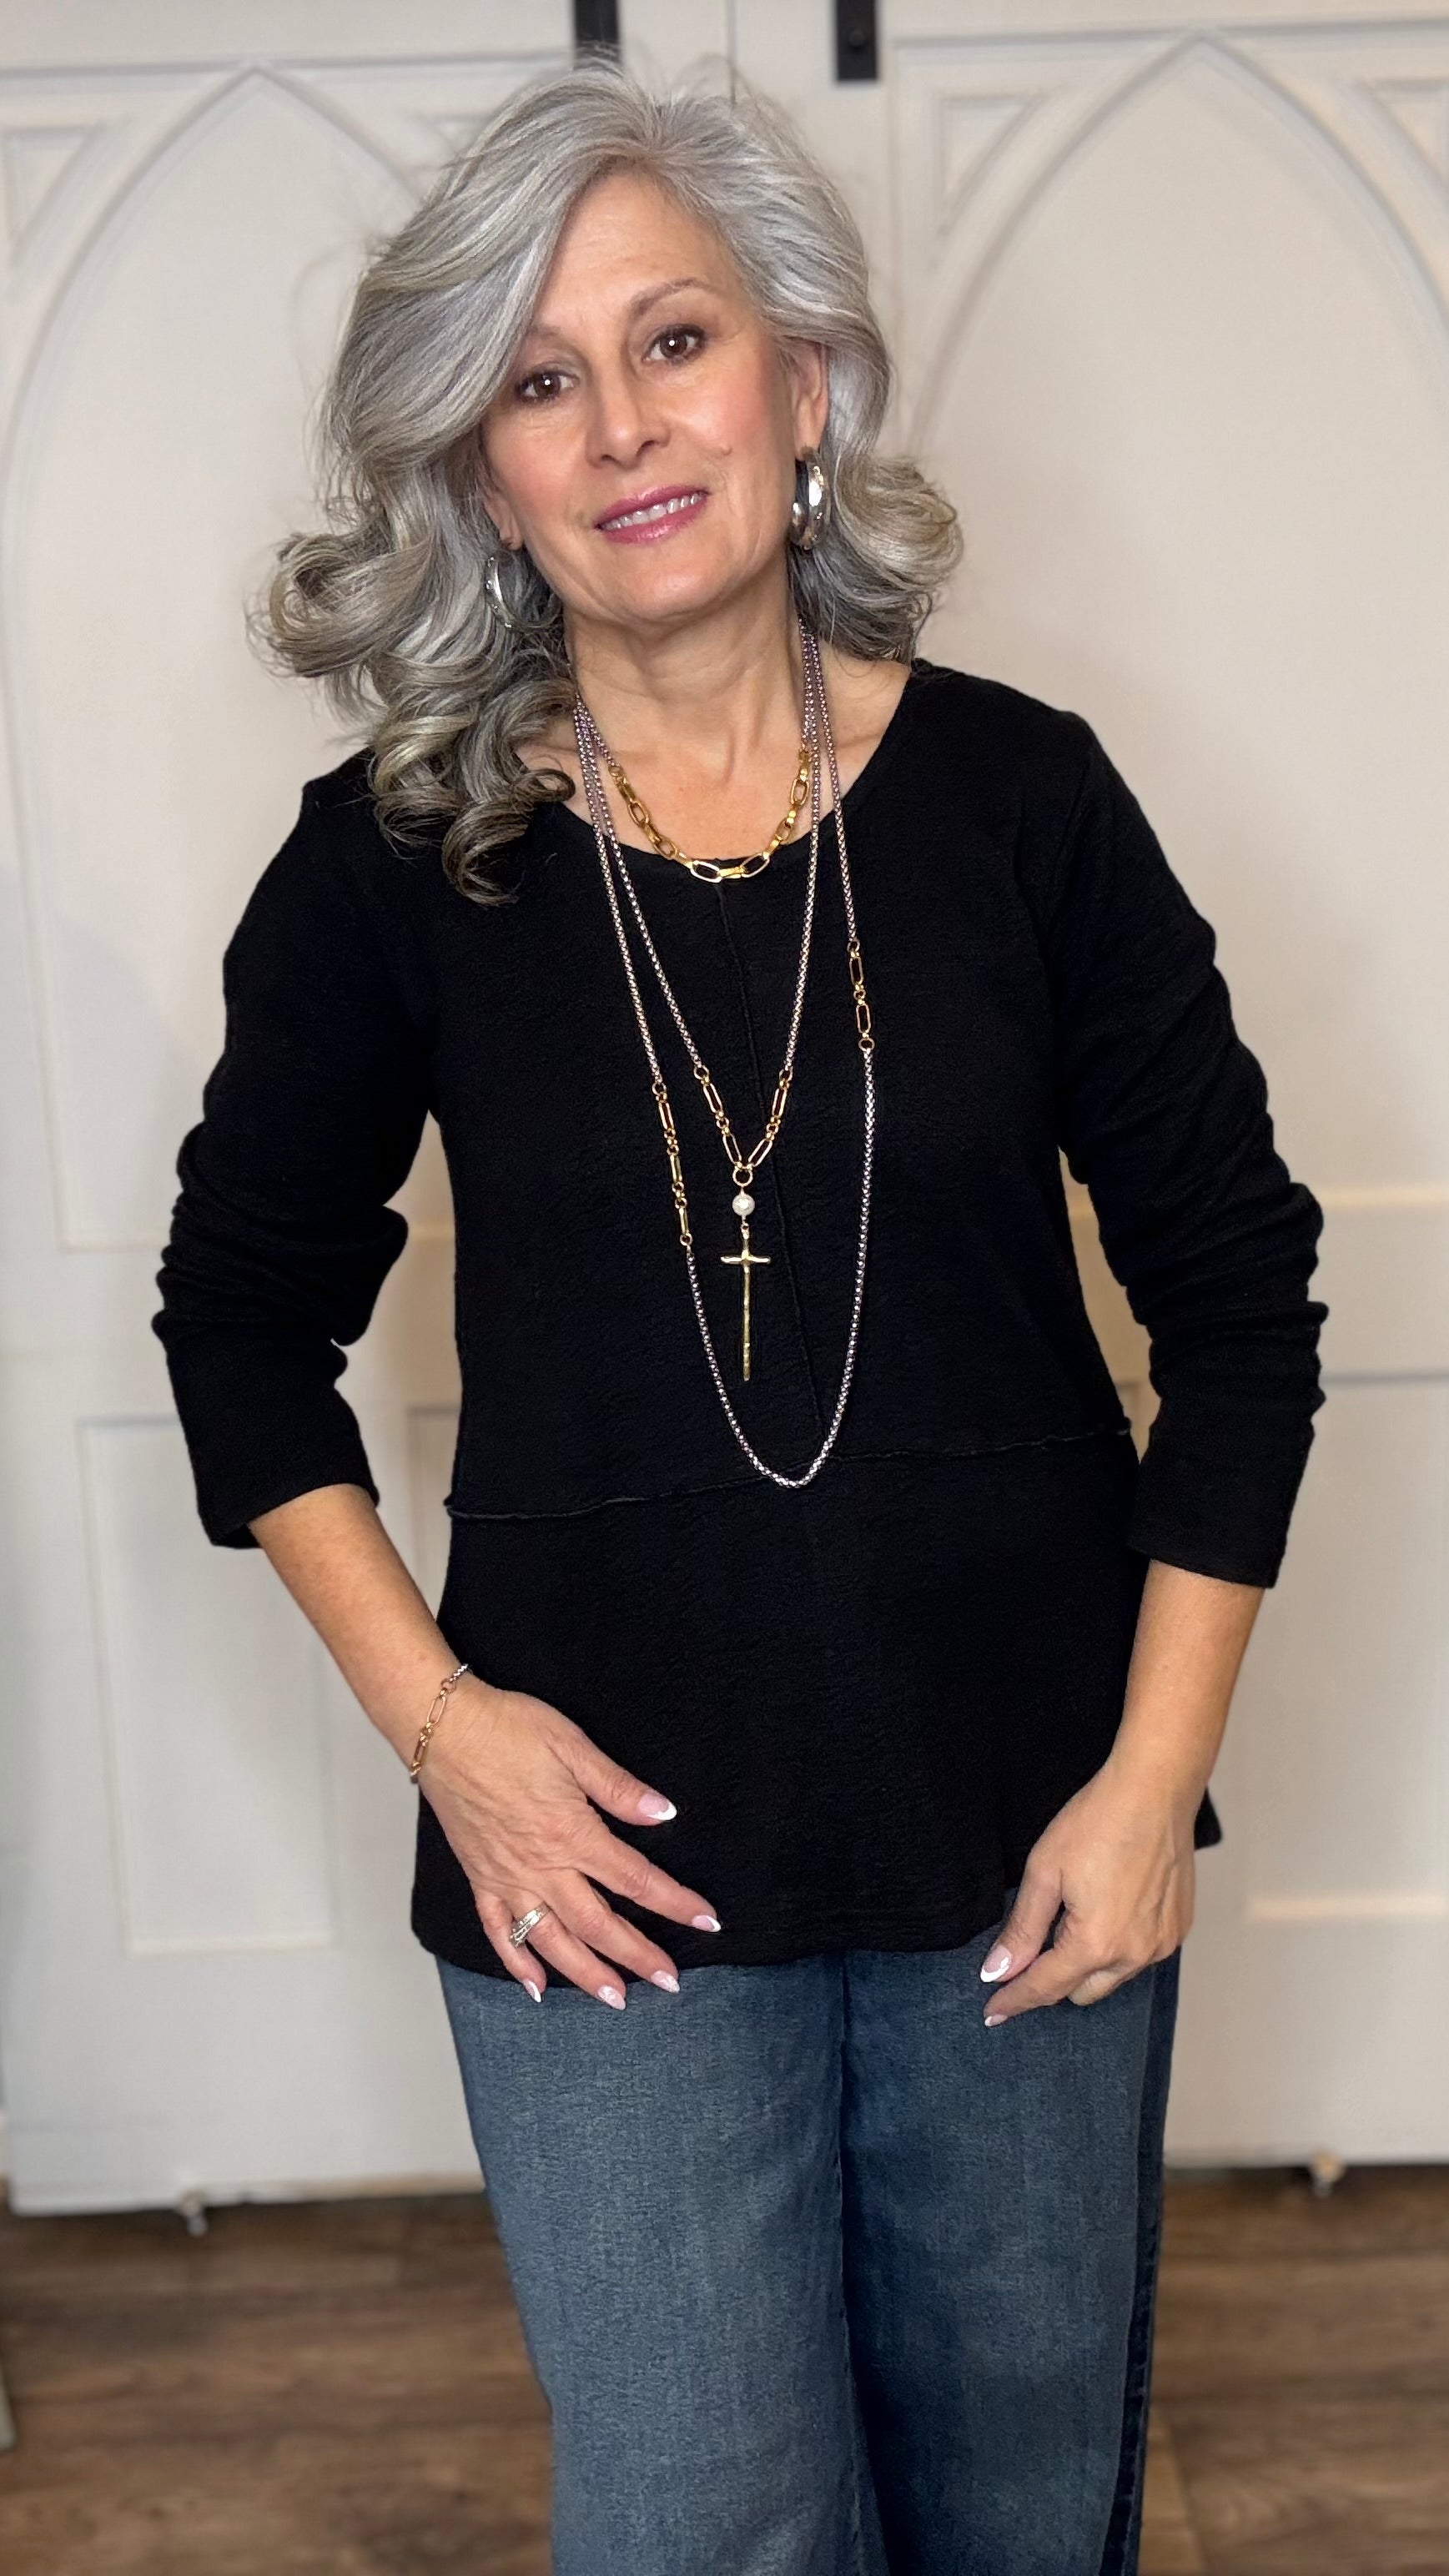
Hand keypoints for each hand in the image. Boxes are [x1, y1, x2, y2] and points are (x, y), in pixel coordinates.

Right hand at [417, 1677, 719, 2005]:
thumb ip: (618, 1788)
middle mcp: (540, 1866)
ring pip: (551, 1941)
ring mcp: (506, 1878)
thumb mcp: (572, 1746)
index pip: (635, 1879)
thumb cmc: (506, 1729)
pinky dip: (518, 1964)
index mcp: (570, 1833)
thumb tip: (663, 1813)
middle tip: (669, 1982)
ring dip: (585, 1974)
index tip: (706, 1921)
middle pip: (598, 1924)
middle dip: (637, 1956)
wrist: (442, 1728)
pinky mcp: (479, 1878)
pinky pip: (498, 1932)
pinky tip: (537, 1987)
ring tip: (616, 1999)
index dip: (674, 1903)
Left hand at [977, 1753, 1197, 2024]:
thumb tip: (999, 1970)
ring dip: (1088, 1963)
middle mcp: (1134, 1954)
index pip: (1044, 1987)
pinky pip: (1140, 1956)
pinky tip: (1110, 1908)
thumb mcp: (1044, 1872)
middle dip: (1053, 1977)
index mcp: (1095, 1944)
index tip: (993, 2010)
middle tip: (1034, 1944)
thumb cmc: (1097, 1822)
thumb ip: (1022, 1929)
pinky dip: (1119, 1946)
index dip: (1014, 1998)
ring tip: (1077, 1915)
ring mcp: (1162, 1944)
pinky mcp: (1179, 1929)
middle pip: (1080, 1992)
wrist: (1154, 1791)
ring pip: (1113, 1977)